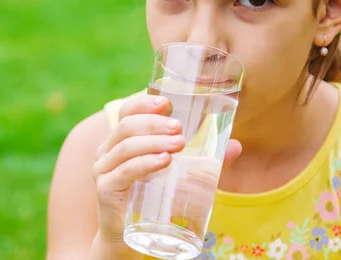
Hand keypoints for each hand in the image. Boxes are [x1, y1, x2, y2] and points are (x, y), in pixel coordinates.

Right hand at [90, 94, 241, 257]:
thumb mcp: (177, 174)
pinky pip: (125, 172)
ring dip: (154, 141)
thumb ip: (205, 160)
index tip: (166, 103)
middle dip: (155, 123)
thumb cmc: (153, 198)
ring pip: (126, 147)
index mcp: (120, 140)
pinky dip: (145, 163)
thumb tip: (236, 147)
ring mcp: (103, 171)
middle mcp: (107, 152)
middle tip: (180, 129)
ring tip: (178, 144)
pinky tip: (164, 161)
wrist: (131, 238)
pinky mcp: (106, 191)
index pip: (126, 112)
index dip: (143, 104)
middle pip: (127, 126)